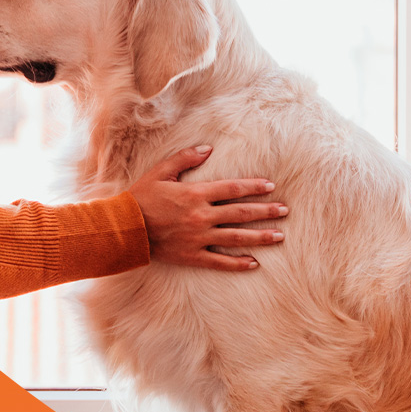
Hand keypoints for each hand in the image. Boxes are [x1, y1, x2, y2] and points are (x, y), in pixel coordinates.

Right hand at [129, 145, 287, 271]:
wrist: (125, 228)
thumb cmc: (141, 197)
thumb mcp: (161, 172)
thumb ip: (185, 158)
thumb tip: (208, 149)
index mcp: (196, 194)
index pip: (232, 188)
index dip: (253, 187)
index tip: (270, 186)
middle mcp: (201, 216)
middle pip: (241, 213)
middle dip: (265, 211)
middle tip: (285, 211)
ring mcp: (199, 238)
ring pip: (236, 237)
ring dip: (260, 237)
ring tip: (279, 236)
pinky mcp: (193, 255)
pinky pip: (220, 260)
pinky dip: (237, 263)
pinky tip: (253, 263)